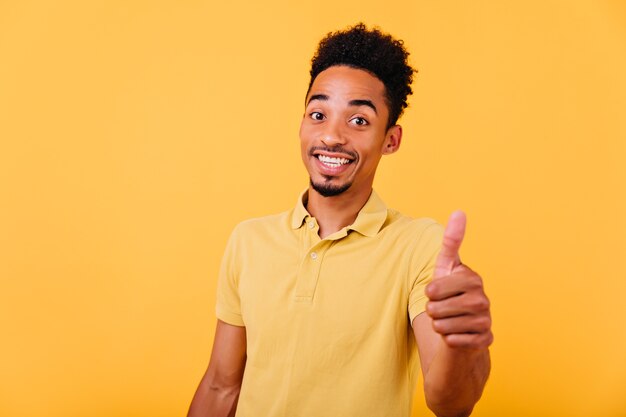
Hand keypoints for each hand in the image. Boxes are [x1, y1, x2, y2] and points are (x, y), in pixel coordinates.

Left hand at [425, 211, 492, 348]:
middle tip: (442, 308)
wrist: (463, 326)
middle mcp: (482, 298)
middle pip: (435, 308)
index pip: (433, 288)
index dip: (429, 292)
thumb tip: (460, 211)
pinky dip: (449, 340)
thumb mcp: (446, 266)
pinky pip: (452, 341)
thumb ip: (452, 241)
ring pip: (442, 326)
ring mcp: (485, 319)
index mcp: (472, 278)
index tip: (437, 290)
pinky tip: (457, 334)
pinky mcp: (484, 340)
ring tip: (449, 320)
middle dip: (432, 310)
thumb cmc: (450, 293)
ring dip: (439, 325)